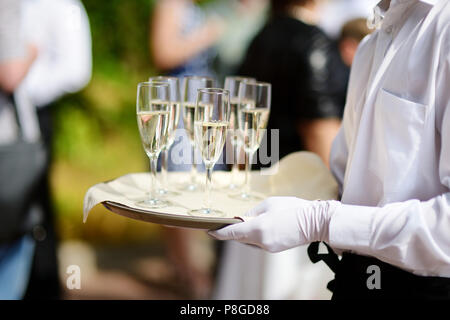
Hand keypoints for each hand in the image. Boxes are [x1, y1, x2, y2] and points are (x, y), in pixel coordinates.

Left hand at [209, 197, 339, 252]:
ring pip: (248, 241)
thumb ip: (252, 213)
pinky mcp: (275, 249)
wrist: (315, 222)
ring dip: (243, 234)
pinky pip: (258, 243)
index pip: (232, 233)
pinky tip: (255, 228)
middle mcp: (261, 242)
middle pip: (239, 238)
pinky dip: (253, 236)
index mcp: (258, 229)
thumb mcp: (269, 204)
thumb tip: (242, 219)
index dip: (219, 233)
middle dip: (231, 231)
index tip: (209, 231)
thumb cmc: (293, 208)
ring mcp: (268, 248)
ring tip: (239, 224)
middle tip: (221, 224)